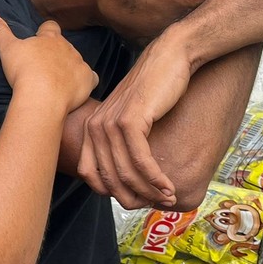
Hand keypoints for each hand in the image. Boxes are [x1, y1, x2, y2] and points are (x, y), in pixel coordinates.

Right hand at [0, 15, 97, 114]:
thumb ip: (0, 32)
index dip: (45, 31)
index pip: (50, 26)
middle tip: (44, 64)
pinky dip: (85, 81)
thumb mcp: (7, 49)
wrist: (43, 97)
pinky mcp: (87, 80)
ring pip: (77, 60)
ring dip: (70, 66)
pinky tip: (77, 87)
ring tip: (58, 78)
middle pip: (64, 44)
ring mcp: (79, 63)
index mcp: (49, 38)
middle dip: (57, 52)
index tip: (39, 38)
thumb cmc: (23, 71)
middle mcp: (67, 47)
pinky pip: (91, 77)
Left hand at [77, 34, 193, 208]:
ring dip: (148, 190)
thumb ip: (123, 144)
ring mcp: (110, 123)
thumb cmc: (155, 91)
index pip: (90, 174)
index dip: (111, 193)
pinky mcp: (130, 120)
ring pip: (126, 172)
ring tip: (167, 197)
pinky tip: (168, 185)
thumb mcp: (131, 118)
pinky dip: (155, 177)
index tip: (135, 201)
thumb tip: (126, 179)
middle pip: (109, 177)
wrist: (171, 59)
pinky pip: (141, 160)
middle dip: (133, 196)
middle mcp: (95, 127)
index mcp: (91, 128)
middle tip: (155, 205)